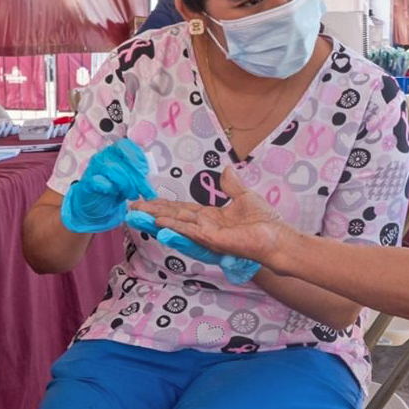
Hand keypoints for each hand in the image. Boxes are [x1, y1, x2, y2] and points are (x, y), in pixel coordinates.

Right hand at [60, 138, 155, 232]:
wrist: (95, 203)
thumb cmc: (114, 188)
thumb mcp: (130, 180)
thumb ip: (138, 175)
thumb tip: (151, 176)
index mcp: (113, 152)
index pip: (126, 146)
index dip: (138, 158)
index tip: (145, 172)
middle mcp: (102, 157)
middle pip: (122, 161)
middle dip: (136, 178)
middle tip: (144, 190)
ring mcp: (93, 169)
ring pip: (112, 170)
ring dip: (126, 184)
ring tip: (132, 195)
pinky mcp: (87, 183)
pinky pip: (99, 182)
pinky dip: (110, 188)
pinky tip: (116, 193)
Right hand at [130, 165, 288, 264]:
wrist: (277, 239)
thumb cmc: (265, 222)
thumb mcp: (244, 196)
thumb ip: (231, 185)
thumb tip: (225, 169)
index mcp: (210, 217)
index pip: (181, 209)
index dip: (163, 204)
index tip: (145, 199)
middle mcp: (204, 226)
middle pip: (173, 216)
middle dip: (152, 211)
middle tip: (131, 206)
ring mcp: (206, 234)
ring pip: (176, 223)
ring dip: (156, 218)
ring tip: (137, 214)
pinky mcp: (213, 239)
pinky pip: (189, 230)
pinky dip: (173, 225)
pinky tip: (158, 221)